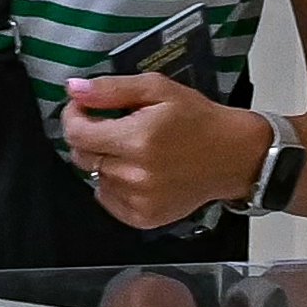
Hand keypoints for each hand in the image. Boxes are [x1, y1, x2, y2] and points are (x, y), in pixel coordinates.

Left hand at [56, 75, 264, 229]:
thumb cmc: (198, 120)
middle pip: (81, 157)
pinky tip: (138, 171)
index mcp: (137, 139)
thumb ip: (111, 89)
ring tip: (135, 150)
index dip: (73, 117)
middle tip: (115, 127)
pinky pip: (108, 199)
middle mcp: (135, 174)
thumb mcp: (158, 89)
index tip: (83, 109)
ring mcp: (139, 200)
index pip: (76, 134)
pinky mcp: (144, 217)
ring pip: (95, 177)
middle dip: (90, 138)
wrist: (233, 156)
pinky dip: (115, 184)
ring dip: (106, 161)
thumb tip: (74, 89)